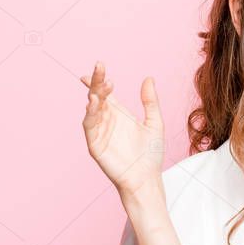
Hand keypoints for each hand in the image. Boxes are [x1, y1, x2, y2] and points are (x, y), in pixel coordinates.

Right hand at [80, 62, 164, 197]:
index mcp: (119, 114)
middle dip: (96, 82)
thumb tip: (149, 78)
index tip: (99, 66)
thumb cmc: (151, 154)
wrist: (147, 178)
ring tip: (100, 86)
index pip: (106, 93)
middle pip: (97, 96)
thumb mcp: (154, 123)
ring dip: (94, 96)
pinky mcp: (95, 144)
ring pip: (92, 109)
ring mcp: (100, 132)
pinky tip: (94, 102)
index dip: (100, 80)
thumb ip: (150, 102)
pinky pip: (89, 126)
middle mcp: (107, 120)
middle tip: (99, 68)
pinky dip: (90, 114)